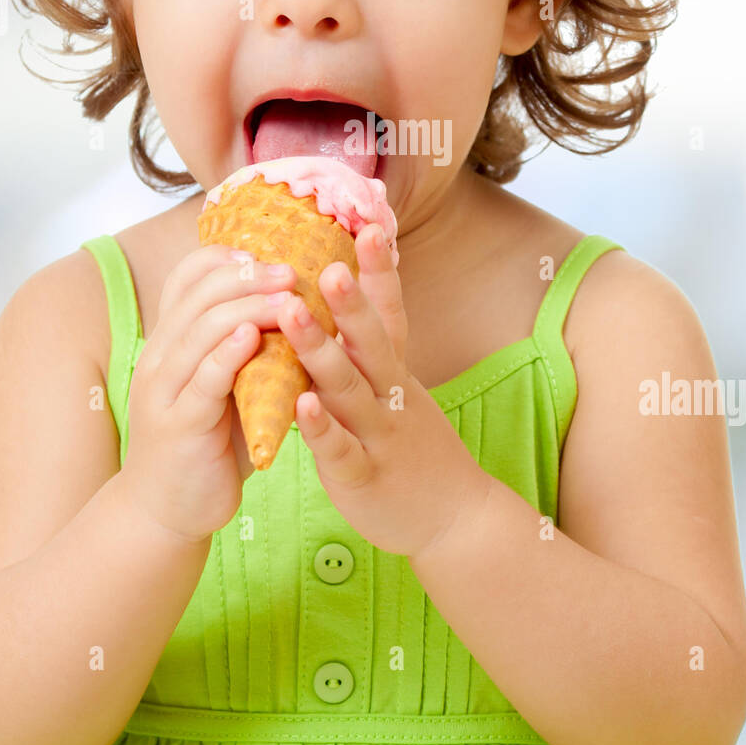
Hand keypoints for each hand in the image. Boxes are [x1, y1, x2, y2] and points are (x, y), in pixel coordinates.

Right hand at [117, 243, 298, 544]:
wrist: (169, 510)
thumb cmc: (208, 442)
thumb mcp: (225, 383)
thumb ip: (249, 347)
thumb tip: (301, 305)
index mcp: (172, 338)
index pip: (189, 276)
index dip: (230, 256)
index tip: (275, 252)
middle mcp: (161, 354)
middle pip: (200, 293)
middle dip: (250, 274)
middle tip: (294, 269)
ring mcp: (165, 388)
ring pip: (202, 328)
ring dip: (249, 306)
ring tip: (289, 295)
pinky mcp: (178, 424)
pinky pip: (203, 378)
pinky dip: (228, 353)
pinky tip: (255, 338)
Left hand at [270, 222, 493, 558]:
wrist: (454, 520)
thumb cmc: (414, 447)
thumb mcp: (398, 389)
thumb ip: (370, 348)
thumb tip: (345, 293)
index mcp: (395, 372)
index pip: (390, 312)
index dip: (381, 272)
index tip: (370, 225)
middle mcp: (391, 395)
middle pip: (370, 341)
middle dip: (349, 300)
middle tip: (326, 261)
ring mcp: (379, 435)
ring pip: (348, 388)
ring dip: (320, 350)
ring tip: (291, 314)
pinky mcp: (363, 476)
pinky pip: (341, 449)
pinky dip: (322, 428)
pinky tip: (300, 406)